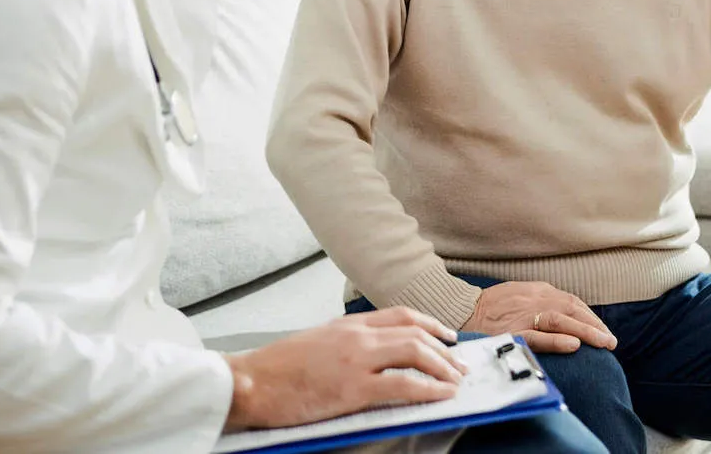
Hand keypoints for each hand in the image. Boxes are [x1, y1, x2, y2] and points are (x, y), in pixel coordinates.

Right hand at [222, 307, 467, 431]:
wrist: (251, 381)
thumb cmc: (277, 369)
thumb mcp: (316, 343)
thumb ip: (344, 343)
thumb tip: (370, 356)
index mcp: (347, 324)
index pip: (401, 315)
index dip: (431, 324)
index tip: (447, 336)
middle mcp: (356, 335)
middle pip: (415, 333)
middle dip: (444, 350)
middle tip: (460, 365)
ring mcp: (356, 359)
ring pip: (415, 352)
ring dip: (442, 366)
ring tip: (455, 381)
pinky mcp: (353, 387)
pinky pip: (403, 384)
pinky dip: (428, 389)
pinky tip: (440, 395)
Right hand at [462, 281, 616, 354]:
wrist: (460, 310)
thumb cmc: (490, 307)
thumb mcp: (518, 296)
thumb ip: (540, 302)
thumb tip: (564, 315)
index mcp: (537, 290)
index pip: (571, 302)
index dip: (590, 316)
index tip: (602, 330)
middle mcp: (534, 299)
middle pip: (572, 309)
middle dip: (595, 325)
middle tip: (611, 341)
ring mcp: (523, 314)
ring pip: (561, 320)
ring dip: (586, 331)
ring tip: (603, 343)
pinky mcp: (512, 330)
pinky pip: (538, 335)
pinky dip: (557, 339)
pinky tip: (574, 345)